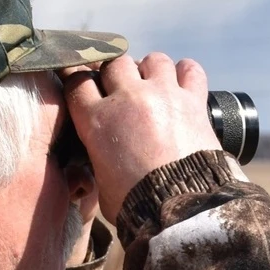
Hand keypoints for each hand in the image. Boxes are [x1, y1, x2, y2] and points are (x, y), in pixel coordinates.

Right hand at [61, 53, 221, 222]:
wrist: (182, 210)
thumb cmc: (138, 205)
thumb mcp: (101, 183)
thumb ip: (98, 159)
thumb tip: (102, 158)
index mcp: (96, 120)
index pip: (77, 81)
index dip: (80, 79)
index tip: (85, 83)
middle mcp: (127, 99)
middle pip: (115, 63)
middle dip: (117, 75)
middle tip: (124, 92)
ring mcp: (162, 96)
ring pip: (153, 59)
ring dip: (151, 70)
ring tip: (155, 87)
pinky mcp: (193, 102)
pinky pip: (190, 70)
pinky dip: (187, 73)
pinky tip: (184, 83)